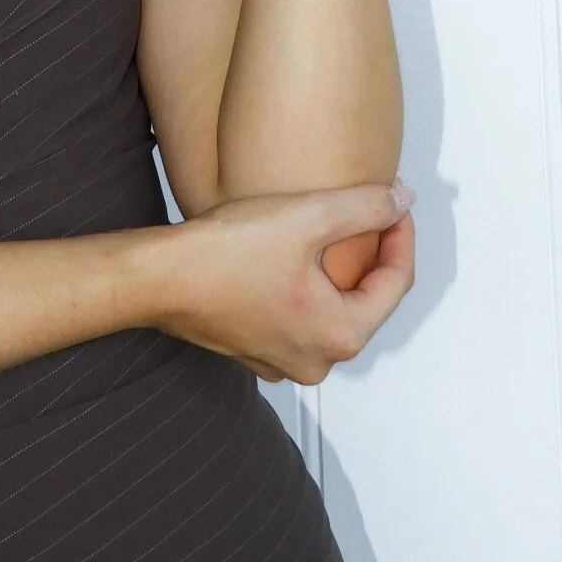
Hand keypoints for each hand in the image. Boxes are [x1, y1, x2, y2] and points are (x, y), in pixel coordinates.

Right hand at [146, 181, 415, 384]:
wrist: (159, 278)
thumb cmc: (224, 254)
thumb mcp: (306, 217)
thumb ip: (364, 207)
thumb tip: (402, 200)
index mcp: (339, 335)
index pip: (395, 283)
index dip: (402, 236)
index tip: (395, 203)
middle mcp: (317, 361)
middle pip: (366, 301)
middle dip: (372, 256)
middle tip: (370, 213)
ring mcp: (284, 361)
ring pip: (331, 312)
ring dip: (337, 273)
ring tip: (331, 232)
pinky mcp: (257, 350)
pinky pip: (299, 319)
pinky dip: (306, 290)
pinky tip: (291, 259)